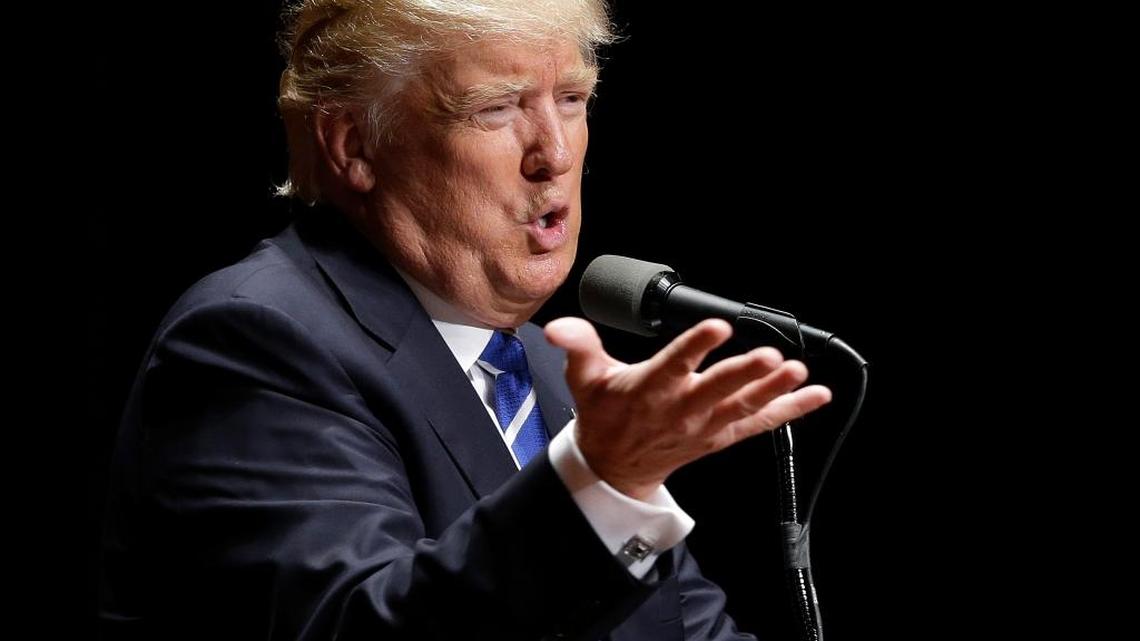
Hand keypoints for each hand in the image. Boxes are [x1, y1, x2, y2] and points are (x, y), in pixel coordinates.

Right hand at [544, 317, 831, 500]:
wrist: (615, 466)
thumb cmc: (605, 414)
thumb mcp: (584, 378)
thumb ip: (578, 345)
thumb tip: (559, 326)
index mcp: (650, 388)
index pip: (674, 364)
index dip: (695, 346)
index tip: (715, 326)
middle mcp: (682, 408)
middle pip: (718, 389)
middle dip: (745, 373)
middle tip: (769, 357)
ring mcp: (706, 424)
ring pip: (744, 406)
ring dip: (774, 389)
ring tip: (797, 371)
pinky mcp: (722, 435)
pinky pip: (761, 423)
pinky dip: (790, 409)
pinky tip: (816, 394)